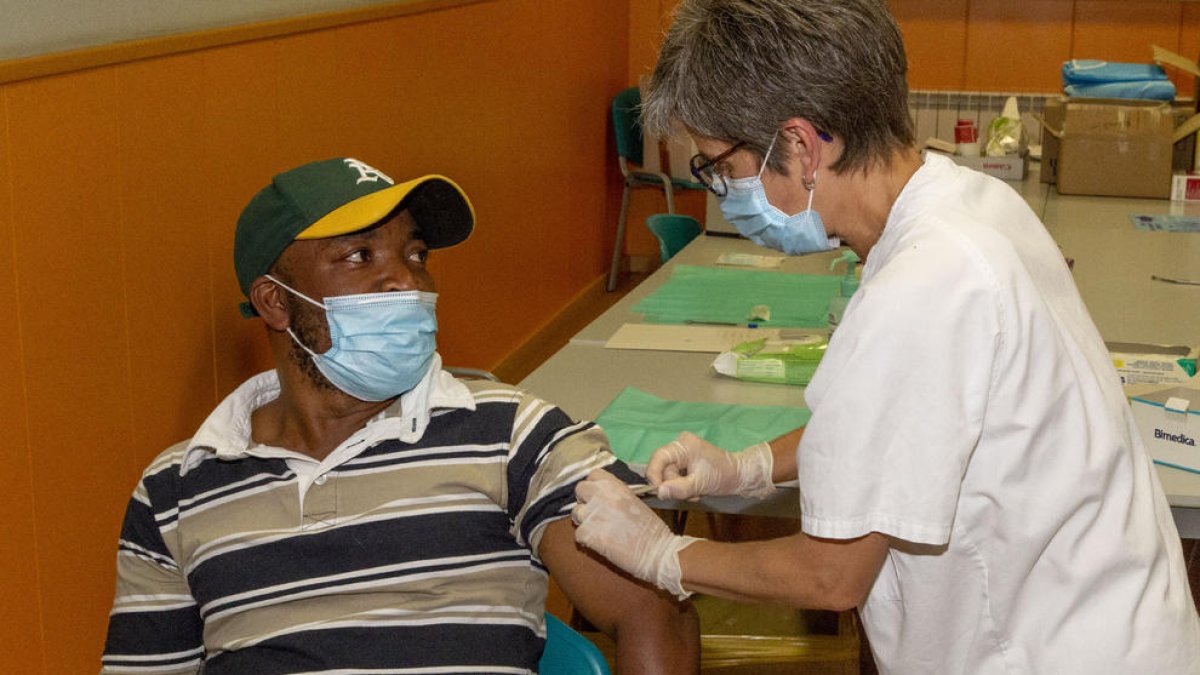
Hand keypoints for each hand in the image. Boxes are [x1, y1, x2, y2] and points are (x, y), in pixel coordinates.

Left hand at [572, 470, 696, 599]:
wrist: (658, 552)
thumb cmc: (651, 529)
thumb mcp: (635, 501)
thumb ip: (617, 495)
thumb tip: (602, 495)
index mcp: (616, 486)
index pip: (593, 475)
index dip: (594, 486)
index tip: (599, 496)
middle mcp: (602, 496)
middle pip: (580, 490)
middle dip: (585, 501)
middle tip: (595, 514)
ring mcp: (594, 515)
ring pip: (576, 513)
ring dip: (585, 521)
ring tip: (599, 531)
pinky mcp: (589, 535)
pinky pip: (578, 534)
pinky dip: (586, 540)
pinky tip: (600, 543)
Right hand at [646, 431, 775, 499]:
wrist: (739, 475)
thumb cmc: (723, 477)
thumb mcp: (700, 485)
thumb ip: (679, 488)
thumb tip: (659, 491)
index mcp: (684, 445)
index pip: (659, 457)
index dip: (654, 475)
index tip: (657, 491)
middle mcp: (681, 444)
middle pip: (663, 467)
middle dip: (672, 483)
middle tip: (687, 494)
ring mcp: (683, 451)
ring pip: (668, 472)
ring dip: (678, 486)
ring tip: (694, 492)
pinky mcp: (686, 459)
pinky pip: (675, 473)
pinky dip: (682, 483)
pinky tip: (694, 487)